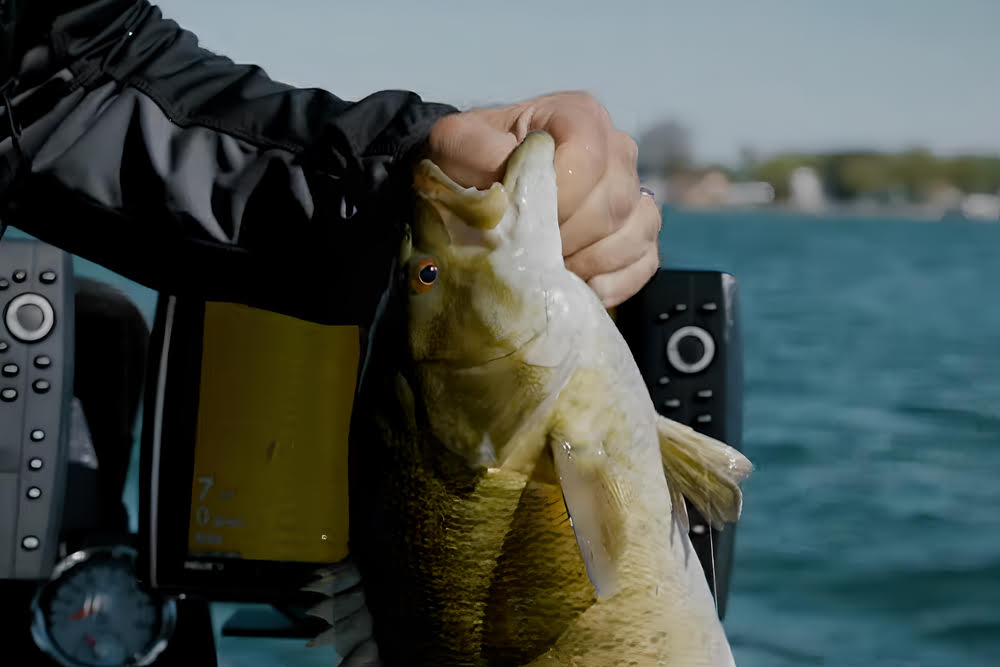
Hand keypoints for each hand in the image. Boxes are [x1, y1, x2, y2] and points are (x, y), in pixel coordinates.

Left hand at [425, 91, 660, 307]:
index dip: (558, 200)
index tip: (522, 223)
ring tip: (549, 270)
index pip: (587, 160)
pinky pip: (646, 259)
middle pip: (613, 202)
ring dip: (590, 261)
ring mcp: (634, 191)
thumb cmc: (472, 161)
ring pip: (636, 231)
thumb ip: (477, 150)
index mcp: (579, 116)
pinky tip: (580, 287)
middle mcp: (617, 149)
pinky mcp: (639, 231)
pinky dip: (617, 281)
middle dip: (568, 238)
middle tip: (529, 254)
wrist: (479, 184)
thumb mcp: (459, 143)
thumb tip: (508, 176)